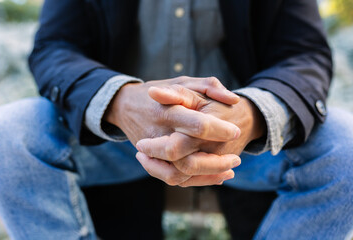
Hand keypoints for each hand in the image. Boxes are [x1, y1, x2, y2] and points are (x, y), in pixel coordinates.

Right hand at [103, 77, 242, 186]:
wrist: (125, 105)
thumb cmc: (160, 90)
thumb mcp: (184, 81)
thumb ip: (209, 86)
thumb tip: (234, 99)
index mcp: (168, 111)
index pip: (198, 125)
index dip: (220, 130)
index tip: (236, 131)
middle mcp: (159, 134)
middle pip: (186, 158)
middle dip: (216, 163)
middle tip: (236, 158)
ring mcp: (152, 151)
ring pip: (179, 174)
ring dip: (207, 176)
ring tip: (229, 170)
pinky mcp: (151, 160)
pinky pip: (171, 178)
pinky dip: (194, 181)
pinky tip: (214, 176)